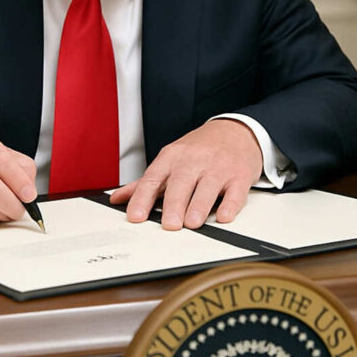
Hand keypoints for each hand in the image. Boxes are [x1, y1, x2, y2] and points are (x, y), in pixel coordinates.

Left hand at [110, 119, 262, 229]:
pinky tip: (224, 216)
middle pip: (180, 183)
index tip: (135, 216)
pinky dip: (230, 205)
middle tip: (169, 225)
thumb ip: (145, 182)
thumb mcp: (170, 159)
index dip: (143, 198)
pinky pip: (235, 192)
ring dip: (199, 206)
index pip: (153, 178)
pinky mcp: (239, 176)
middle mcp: (193, 161)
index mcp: (172, 158)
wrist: (234, 131)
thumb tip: (118, 199)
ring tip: (192, 223)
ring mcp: (217, 168)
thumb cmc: (199, 149)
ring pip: (207, 187)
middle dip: (173, 204)